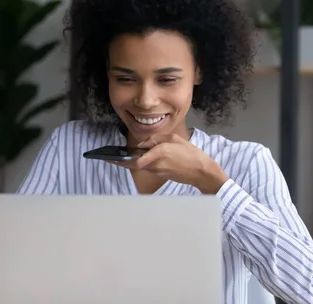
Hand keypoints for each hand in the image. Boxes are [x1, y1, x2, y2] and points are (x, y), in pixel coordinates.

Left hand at [112, 134, 228, 193]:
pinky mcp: (162, 175)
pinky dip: (144, 163)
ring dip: (135, 161)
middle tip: (113, 157)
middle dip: (124, 161)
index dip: (121, 161)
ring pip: (142, 165)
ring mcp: (159, 171)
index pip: (135, 160)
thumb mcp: (175, 139)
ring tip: (127, 155)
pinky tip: (144, 158)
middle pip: (135, 164)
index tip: (111, 159)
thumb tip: (142, 144)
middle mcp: (156, 164)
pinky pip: (149, 168)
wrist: (201, 171)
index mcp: (159, 152)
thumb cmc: (191, 153)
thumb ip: (157, 139)